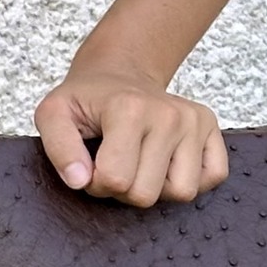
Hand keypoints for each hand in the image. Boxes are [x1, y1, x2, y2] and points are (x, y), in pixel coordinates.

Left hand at [34, 65, 228, 206]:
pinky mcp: (211, 127)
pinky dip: (187, 179)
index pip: (115, 180)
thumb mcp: (53, 115)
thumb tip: (80, 181)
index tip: (90, 163)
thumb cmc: (86, 99)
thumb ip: (59, 149)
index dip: (96, 183)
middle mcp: (168, 114)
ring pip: (183, 192)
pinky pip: (213, 178)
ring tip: (139, 162)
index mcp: (128, 109)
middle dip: (123, 189)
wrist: (119, 72)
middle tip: (114, 162)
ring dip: (156, 188)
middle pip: (147, 194)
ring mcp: (194, 120)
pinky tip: (165, 161)